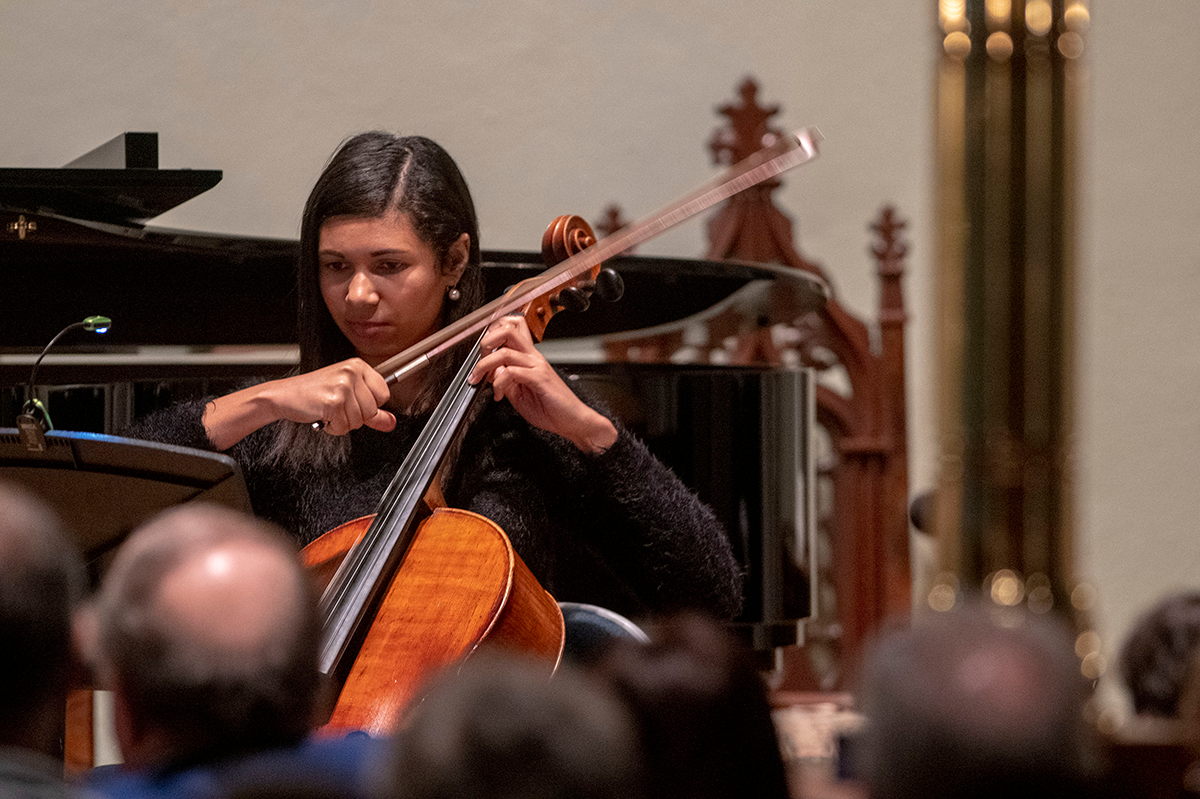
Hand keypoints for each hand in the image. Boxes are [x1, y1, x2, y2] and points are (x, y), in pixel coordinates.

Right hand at [203, 358, 395, 449]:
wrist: (284, 395)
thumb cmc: (313, 393)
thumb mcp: (347, 397)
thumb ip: (373, 411)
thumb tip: (391, 422)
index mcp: (358, 366)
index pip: (384, 393)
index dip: (370, 405)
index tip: (354, 403)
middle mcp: (352, 372)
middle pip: (372, 409)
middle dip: (355, 416)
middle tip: (337, 408)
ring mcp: (343, 386)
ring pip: (359, 420)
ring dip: (343, 423)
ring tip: (329, 410)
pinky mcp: (333, 401)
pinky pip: (344, 427)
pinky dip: (333, 428)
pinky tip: (323, 415)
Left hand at [468, 316, 616, 452]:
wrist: (573, 420)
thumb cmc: (551, 408)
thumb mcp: (519, 394)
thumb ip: (505, 381)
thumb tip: (489, 372)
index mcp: (529, 358)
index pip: (511, 330)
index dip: (492, 335)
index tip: (481, 354)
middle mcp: (533, 357)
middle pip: (507, 330)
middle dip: (486, 343)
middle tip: (478, 364)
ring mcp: (537, 366)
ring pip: (504, 351)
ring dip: (485, 366)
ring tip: (480, 381)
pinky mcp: (539, 378)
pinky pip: (512, 372)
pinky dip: (498, 383)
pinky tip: (499, 395)